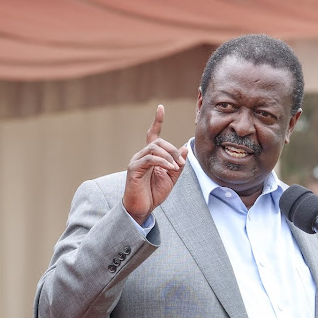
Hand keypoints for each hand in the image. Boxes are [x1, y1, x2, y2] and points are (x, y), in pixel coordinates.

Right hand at [123, 105, 187, 224]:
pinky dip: (162, 161)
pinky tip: (169, 168)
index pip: (153, 135)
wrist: (142, 209)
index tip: (160, 108)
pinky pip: (149, 159)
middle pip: (158, 142)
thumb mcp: (171, 178)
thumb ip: (178, 164)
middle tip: (181, 163)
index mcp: (150, 156)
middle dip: (173, 150)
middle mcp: (141, 155)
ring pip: (154, 148)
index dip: (157, 121)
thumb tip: (184, 148)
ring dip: (169, 156)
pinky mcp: (133, 169)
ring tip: (176, 167)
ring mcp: (136, 161)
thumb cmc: (154, 193)